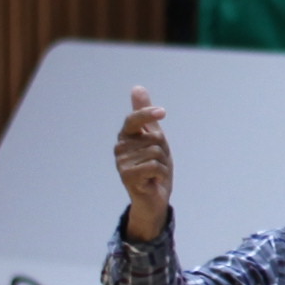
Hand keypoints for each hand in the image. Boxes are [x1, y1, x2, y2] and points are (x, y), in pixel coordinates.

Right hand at [116, 85, 173, 233]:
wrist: (154, 197)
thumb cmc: (154, 166)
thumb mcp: (154, 137)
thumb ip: (145, 115)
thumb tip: (137, 87)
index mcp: (126, 137)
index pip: (133, 119)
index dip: (147, 114)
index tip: (163, 112)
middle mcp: (120, 148)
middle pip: (155, 138)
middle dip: (164, 152)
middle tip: (157, 163)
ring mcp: (122, 163)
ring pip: (156, 152)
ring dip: (163, 164)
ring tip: (155, 173)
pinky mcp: (126, 177)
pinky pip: (154, 166)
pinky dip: (161, 174)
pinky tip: (154, 180)